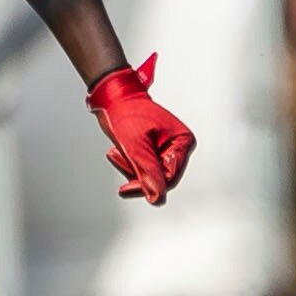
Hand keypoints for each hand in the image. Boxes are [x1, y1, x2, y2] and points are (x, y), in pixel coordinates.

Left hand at [87, 54, 195, 205]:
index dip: (150, 185)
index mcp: (182, 142)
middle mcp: (177, 147)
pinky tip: (117, 151)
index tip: (127, 189)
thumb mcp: (136, 145)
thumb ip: (147, 172)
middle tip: (117, 158)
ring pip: (149, 175)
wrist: (112, 97)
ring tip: (115, 151)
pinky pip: (142, 169)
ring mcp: (164, 149)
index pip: (170, 176)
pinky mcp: (152, 151)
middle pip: (160, 177)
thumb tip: (157, 197)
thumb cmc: (127, 111)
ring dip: (129, 167)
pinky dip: (127, 164)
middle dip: (136, 171)